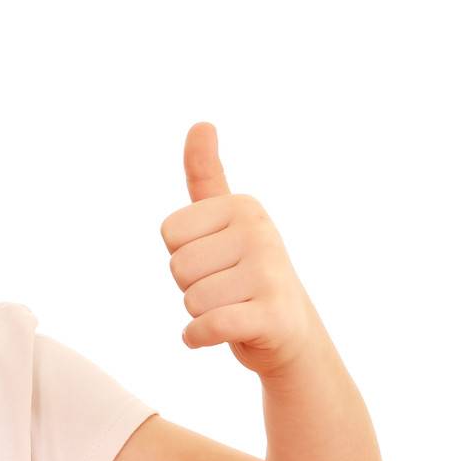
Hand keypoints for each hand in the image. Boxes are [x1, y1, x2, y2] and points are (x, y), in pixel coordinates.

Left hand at [159, 122, 326, 380]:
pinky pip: (207, 326)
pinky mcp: (271, 315)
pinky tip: (211, 335)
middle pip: (178, 266)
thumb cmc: (246, 277)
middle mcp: (261, 231)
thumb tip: (201, 123)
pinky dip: (199, 337)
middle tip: (227, 291)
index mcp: (243, 206)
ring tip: (233, 309)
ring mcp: (270, 272)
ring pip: (190, 299)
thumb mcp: (226, 223)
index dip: (184, 256)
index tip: (216, 262)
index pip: (170, 233)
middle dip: (193, 287)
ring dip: (202, 314)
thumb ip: (207, 177)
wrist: (290, 338)